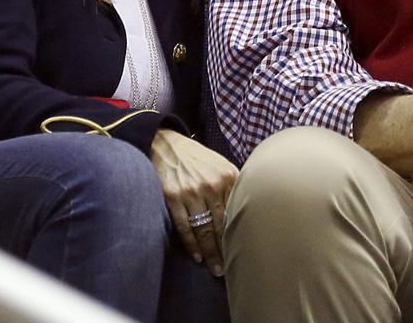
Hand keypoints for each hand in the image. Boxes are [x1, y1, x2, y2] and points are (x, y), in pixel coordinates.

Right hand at [149, 128, 239, 276]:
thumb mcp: (221, 165)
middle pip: (221, 225)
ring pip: (203, 230)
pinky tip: (197, 256)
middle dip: (225, 249)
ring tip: (215, 269)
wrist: (167, 144)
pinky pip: (184, 227)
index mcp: (228, 176)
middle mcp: (211, 185)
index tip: (244, 250)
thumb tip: (245, 210)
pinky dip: (191, 244)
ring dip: (210, 253)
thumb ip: (232, 186)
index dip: (239, 233)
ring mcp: (191, 191)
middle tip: (229, 268)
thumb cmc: (197, 157)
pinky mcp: (173, 197)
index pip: (236, 212)